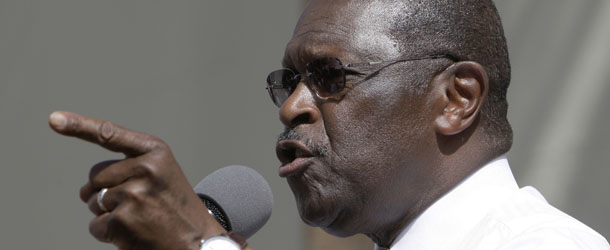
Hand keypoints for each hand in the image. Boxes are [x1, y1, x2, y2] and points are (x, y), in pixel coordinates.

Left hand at [49, 111, 225, 249]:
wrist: (198, 242)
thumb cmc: (174, 206)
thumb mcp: (161, 174)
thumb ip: (128, 168)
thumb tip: (84, 192)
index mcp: (155, 151)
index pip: (110, 135)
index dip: (79, 126)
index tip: (54, 119)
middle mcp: (144, 168)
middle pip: (95, 176)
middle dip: (105, 191)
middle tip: (139, 204)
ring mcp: (133, 195)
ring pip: (94, 201)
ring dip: (109, 213)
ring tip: (141, 219)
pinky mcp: (122, 221)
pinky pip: (96, 225)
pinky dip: (108, 233)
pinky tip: (134, 234)